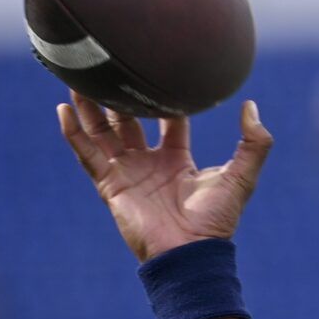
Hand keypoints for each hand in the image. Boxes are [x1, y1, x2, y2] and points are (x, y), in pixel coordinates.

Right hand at [57, 91, 272, 261]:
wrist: (190, 251)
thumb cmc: (217, 219)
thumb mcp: (241, 176)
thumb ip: (255, 144)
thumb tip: (251, 106)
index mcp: (177, 160)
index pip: (168, 121)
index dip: (164, 98)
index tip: (159, 70)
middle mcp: (149, 163)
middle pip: (128, 122)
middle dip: (119, 97)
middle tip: (111, 66)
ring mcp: (127, 173)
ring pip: (102, 132)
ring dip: (90, 107)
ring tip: (79, 77)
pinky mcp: (109, 185)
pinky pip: (87, 154)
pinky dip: (74, 133)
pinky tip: (63, 108)